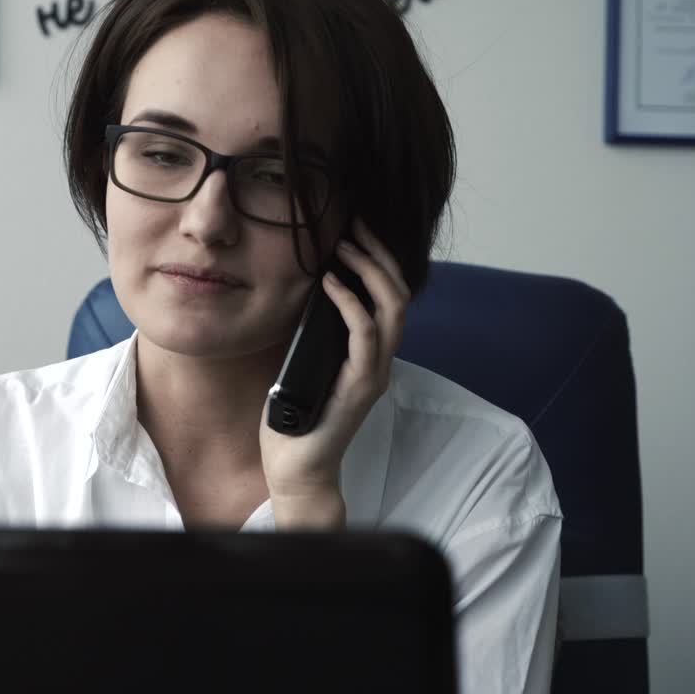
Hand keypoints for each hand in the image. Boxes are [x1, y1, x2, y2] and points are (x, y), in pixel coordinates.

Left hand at [259, 218, 411, 525]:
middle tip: (355, 225)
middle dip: (379, 254)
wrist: (298, 469)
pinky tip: (332, 283)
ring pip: (392, 310)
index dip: (378, 259)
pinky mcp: (360, 387)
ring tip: (344, 245)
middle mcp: (380, 360)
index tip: (356, 228)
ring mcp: (374, 373)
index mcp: (369, 353)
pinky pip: (365, 336)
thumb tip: (300, 292)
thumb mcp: (302, 363)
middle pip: (398, 294)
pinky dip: (351, 304)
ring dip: (369, 271)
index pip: (388, 296)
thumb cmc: (295, 419)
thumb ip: (312, 334)